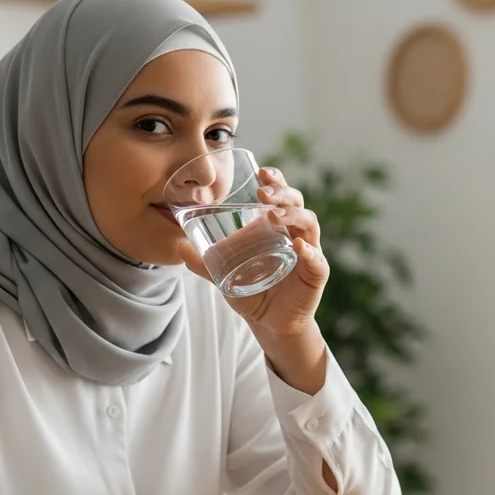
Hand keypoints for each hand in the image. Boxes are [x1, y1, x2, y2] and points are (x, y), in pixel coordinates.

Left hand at [177, 166, 327, 336]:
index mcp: (277, 226)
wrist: (269, 323)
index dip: (275, 180)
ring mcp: (308, 252)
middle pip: (297, 202)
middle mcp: (296, 233)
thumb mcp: (223, 274)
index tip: (260, 172)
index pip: (280, 194)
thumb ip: (202, 261)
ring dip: (292, 215)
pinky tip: (298, 246)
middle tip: (263, 193)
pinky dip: (309, 251)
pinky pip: (316, 259)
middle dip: (282, 193)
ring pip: (309, 223)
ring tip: (273, 216)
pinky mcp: (316, 274)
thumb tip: (177, 245)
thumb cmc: (251, 291)